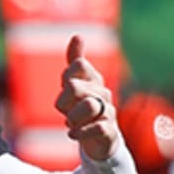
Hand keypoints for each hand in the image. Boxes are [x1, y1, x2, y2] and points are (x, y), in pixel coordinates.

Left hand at [55, 35, 119, 160]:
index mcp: (94, 80)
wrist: (100, 138)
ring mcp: (108, 113)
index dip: (67, 76)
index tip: (65, 87)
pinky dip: (80, 132)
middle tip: (65, 110)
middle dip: (64, 100)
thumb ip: (75, 61)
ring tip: (71, 123)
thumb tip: (78, 35)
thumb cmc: (84, 108)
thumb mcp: (76, 84)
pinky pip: (98, 128)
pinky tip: (72, 134)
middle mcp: (103, 94)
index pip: (78, 66)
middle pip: (75, 87)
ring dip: (73, 116)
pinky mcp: (109, 132)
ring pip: (90, 106)